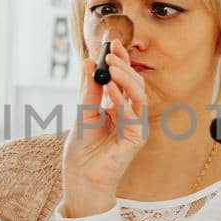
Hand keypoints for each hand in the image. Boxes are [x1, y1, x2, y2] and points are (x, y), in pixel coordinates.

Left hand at [62, 47, 148, 217]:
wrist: (80, 177)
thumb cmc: (82, 150)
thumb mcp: (84, 112)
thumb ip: (90, 89)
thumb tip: (90, 62)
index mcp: (119, 107)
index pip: (124, 79)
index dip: (120, 60)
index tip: (112, 43)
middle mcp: (130, 115)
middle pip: (135, 84)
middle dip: (125, 65)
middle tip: (112, 50)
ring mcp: (136, 126)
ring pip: (139, 95)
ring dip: (126, 78)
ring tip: (112, 64)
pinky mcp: (137, 139)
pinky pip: (133, 114)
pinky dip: (121, 100)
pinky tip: (110, 89)